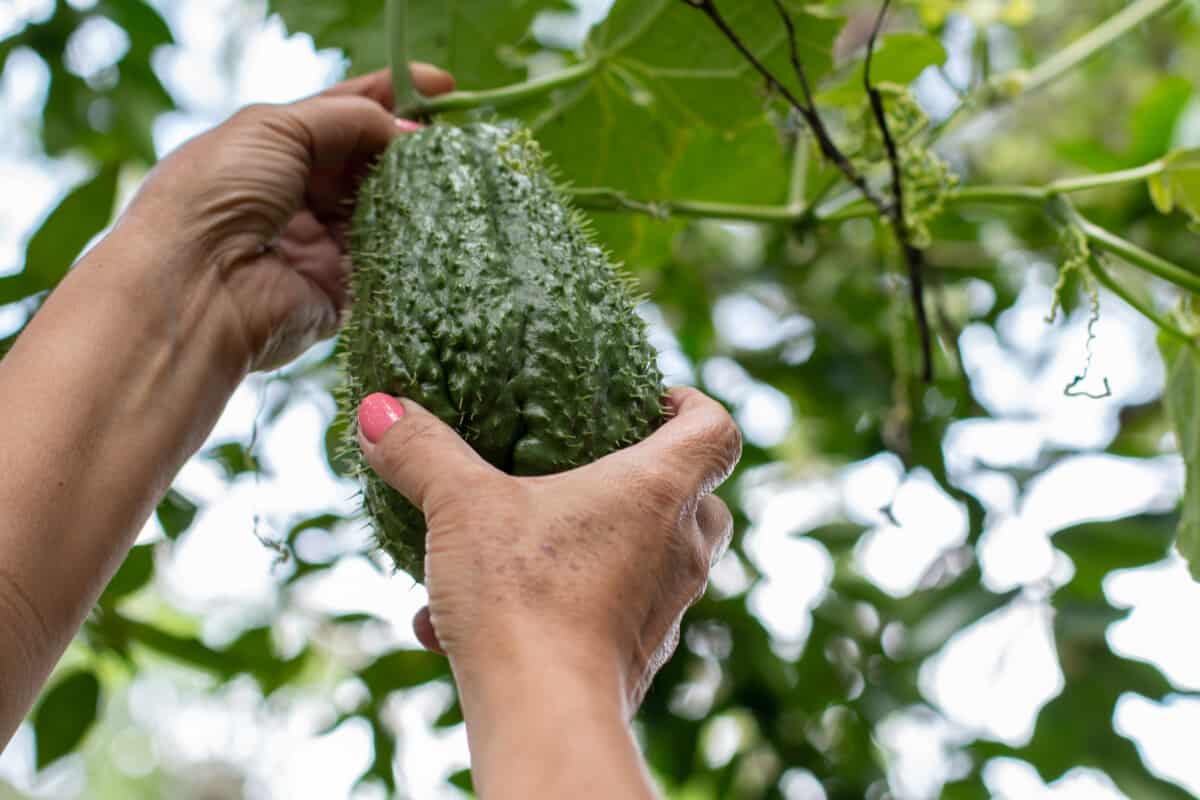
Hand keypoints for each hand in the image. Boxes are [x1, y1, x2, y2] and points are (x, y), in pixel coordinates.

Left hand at [122, 65, 454, 371]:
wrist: (197, 285)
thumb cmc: (218, 193)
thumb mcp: (275, 127)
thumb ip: (346, 117)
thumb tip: (405, 129)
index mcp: (272, 150)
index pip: (342, 116)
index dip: (389, 98)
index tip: (441, 89)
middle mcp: (298, 196)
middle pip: (367, 161)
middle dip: (407, 145)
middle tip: (452, 135)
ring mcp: (321, 244)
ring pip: (384, 209)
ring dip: (414, 190)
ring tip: (452, 172)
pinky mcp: (341, 289)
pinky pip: (388, 260)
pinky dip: (411, 239)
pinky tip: (438, 217)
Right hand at [356, 387, 739, 711]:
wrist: (543, 714)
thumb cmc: (522, 595)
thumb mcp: (461, 506)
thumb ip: (423, 451)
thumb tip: (380, 409)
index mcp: (659, 491)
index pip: (714, 429)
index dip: (691, 405)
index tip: (647, 401)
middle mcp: (680, 549)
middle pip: (700, 499)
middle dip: (653, 482)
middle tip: (590, 472)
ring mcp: (667, 608)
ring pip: (653, 560)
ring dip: (593, 548)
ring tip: (507, 553)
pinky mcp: (640, 657)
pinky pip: (607, 615)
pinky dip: (558, 607)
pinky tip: (470, 623)